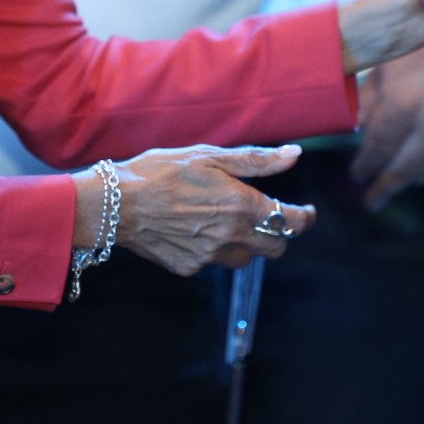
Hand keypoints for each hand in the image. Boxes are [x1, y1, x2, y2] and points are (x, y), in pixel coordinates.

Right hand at [75, 145, 315, 275]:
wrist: (116, 203)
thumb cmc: (160, 171)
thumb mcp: (209, 155)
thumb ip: (256, 160)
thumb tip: (294, 155)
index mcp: (241, 204)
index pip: (291, 221)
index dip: (305, 218)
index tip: (307, 212)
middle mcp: (231, 235)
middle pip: (277, 247)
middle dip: (277, 233)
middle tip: (264, 216)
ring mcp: (210, 256)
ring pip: (246, 258)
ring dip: (245, 243)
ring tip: (222, 221)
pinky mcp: (190, 268)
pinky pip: (214, 263)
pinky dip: (213, 250)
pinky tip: (193, 230)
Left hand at [350, 22, 423, 208]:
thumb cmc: (419, 44)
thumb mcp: (385, 68)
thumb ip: (369, 103)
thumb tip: (357, 135)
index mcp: (401, 106)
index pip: (376, 151)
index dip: (365, 167)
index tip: (358, 175)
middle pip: (402, 171)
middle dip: (384, 188)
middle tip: (372, 199)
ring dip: (412, 179)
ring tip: (401, 177)